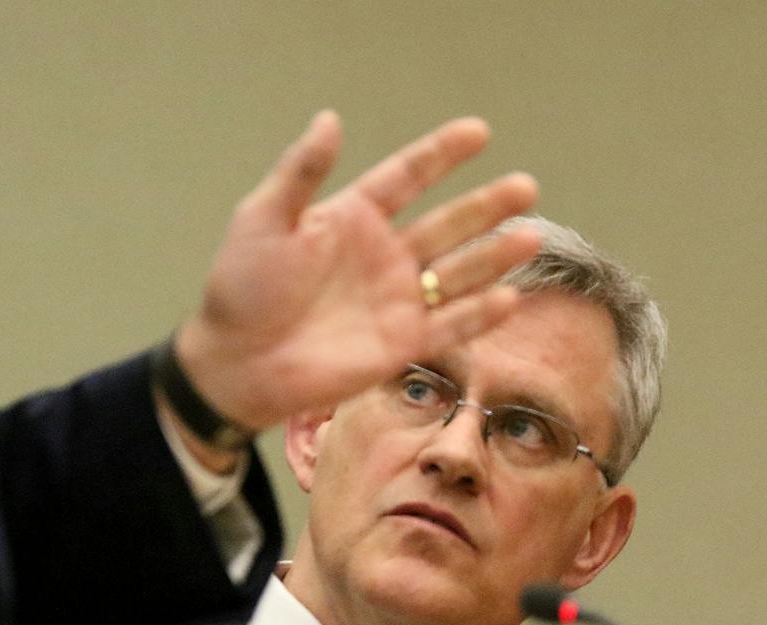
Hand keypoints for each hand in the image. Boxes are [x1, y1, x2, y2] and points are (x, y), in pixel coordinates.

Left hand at [174, 112, 538, 430]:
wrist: (237, 363)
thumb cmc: (241, 289)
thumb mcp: (263, 219)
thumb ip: (300, 172)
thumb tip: (330, 119)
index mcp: (354, 219)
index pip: (407, 177)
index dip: (441, 155)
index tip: (479, 133)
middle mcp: (385, 256)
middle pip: (448, 223)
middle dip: (487, 206)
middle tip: (525, 187)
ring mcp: (398, 300)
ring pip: (459, 273)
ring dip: (495, 256)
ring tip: (530, 237)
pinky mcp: (404, 345)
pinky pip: (451, 326)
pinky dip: (480, 314)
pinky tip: (509, 298)